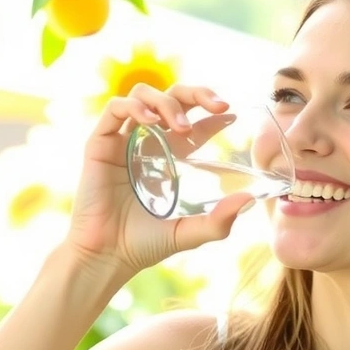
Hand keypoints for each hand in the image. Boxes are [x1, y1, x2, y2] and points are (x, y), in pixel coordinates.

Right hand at [64, 83, 255, 275]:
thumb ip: (220, 220)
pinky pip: (114, 108)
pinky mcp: (99, 144)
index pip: (193, 123)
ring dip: (167, 103)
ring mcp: (121, 141)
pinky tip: (152, 122)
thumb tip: (250, 200)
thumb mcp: (190, 232)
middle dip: (197, 93)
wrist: (107, 256)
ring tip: (182, 127)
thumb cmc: (144, 244)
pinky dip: (135, 107)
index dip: (212, 115)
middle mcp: (145, 143)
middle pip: (172, 98)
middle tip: (218, 105)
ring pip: (143, 95)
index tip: (232, 116)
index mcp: (167, 157)